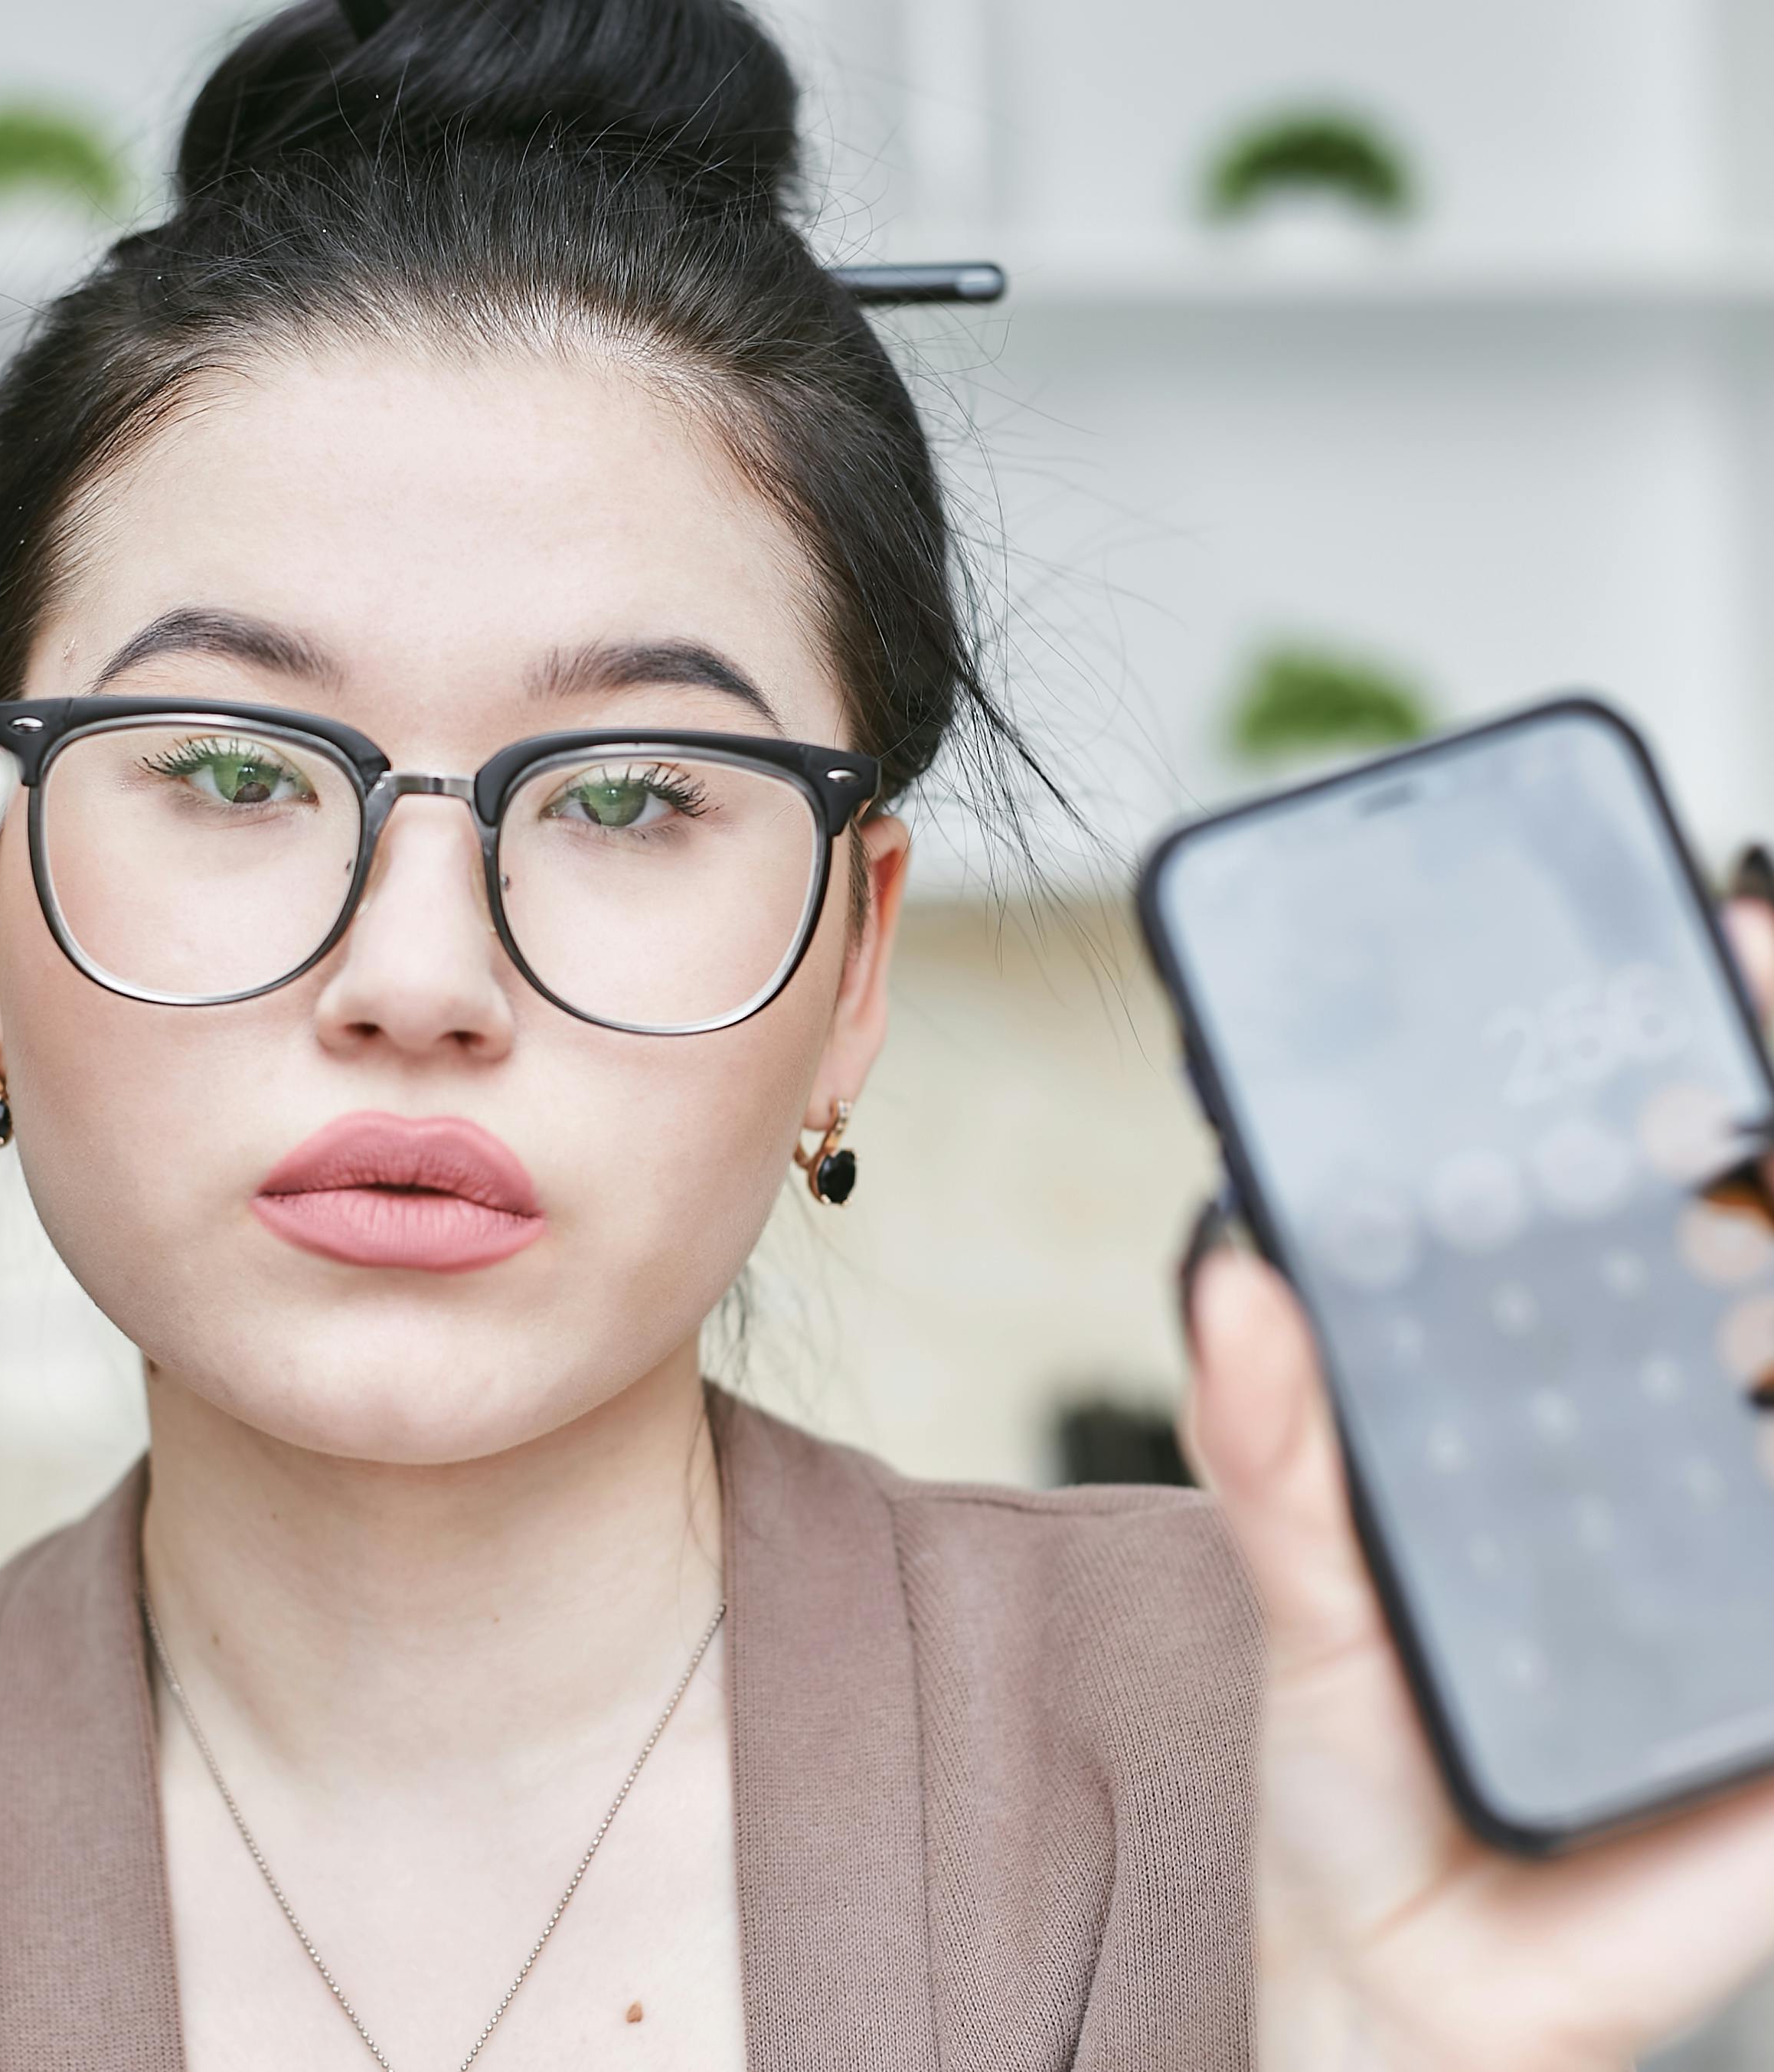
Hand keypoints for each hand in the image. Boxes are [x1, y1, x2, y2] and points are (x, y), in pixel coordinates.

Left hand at [1185, 886, 1773, 2071]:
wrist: (1426, 1986)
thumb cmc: (1364, 1773)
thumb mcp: (1303, 1598)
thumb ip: (1275, 1445)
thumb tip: (1233, 1272)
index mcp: (1560, 1393)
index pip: (1644, 1199)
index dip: (1702, 1066)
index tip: (1736, 939)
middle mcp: (1694, 1442)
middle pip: (1771, 1249)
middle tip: (1773, 1006)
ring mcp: (1763, 1536)